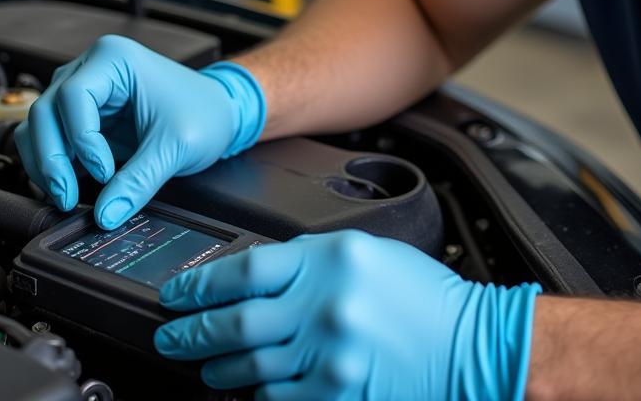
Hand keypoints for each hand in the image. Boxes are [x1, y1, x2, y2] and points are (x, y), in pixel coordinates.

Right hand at [13, 35, 265, 227]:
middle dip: (52, 158)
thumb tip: (105, 215)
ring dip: (46, 163)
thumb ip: (139, 182)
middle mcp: (92, 69)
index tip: (104, 172)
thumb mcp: (176, 146)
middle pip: (46, 111)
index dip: (82, 140)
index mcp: (114, 59)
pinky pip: (53, 139)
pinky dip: (53, 164)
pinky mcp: (84, 116)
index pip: (73, 96)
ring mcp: (85, 92)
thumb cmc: (205, 111)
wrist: (221, 112)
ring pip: (40, 125)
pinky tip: (68, 187)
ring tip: (66, 196)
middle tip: (67, 195)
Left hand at [154, 229, 541, 400]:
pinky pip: (277, 400)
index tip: (178, 293)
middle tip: (170, 335)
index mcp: (329, 259)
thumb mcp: (363, 255)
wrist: (469, 345)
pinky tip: (246, 390)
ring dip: (217, 367)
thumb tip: (254, 279)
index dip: (200, 284)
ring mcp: (328, 356)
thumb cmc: (421, 297)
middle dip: (192, 332)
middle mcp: (323, 306)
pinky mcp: (336, 396)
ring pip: (249, 365)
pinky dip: (256, 395)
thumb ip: (309, 262)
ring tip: (202, 365)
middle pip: (235, 321)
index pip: (245, 270)